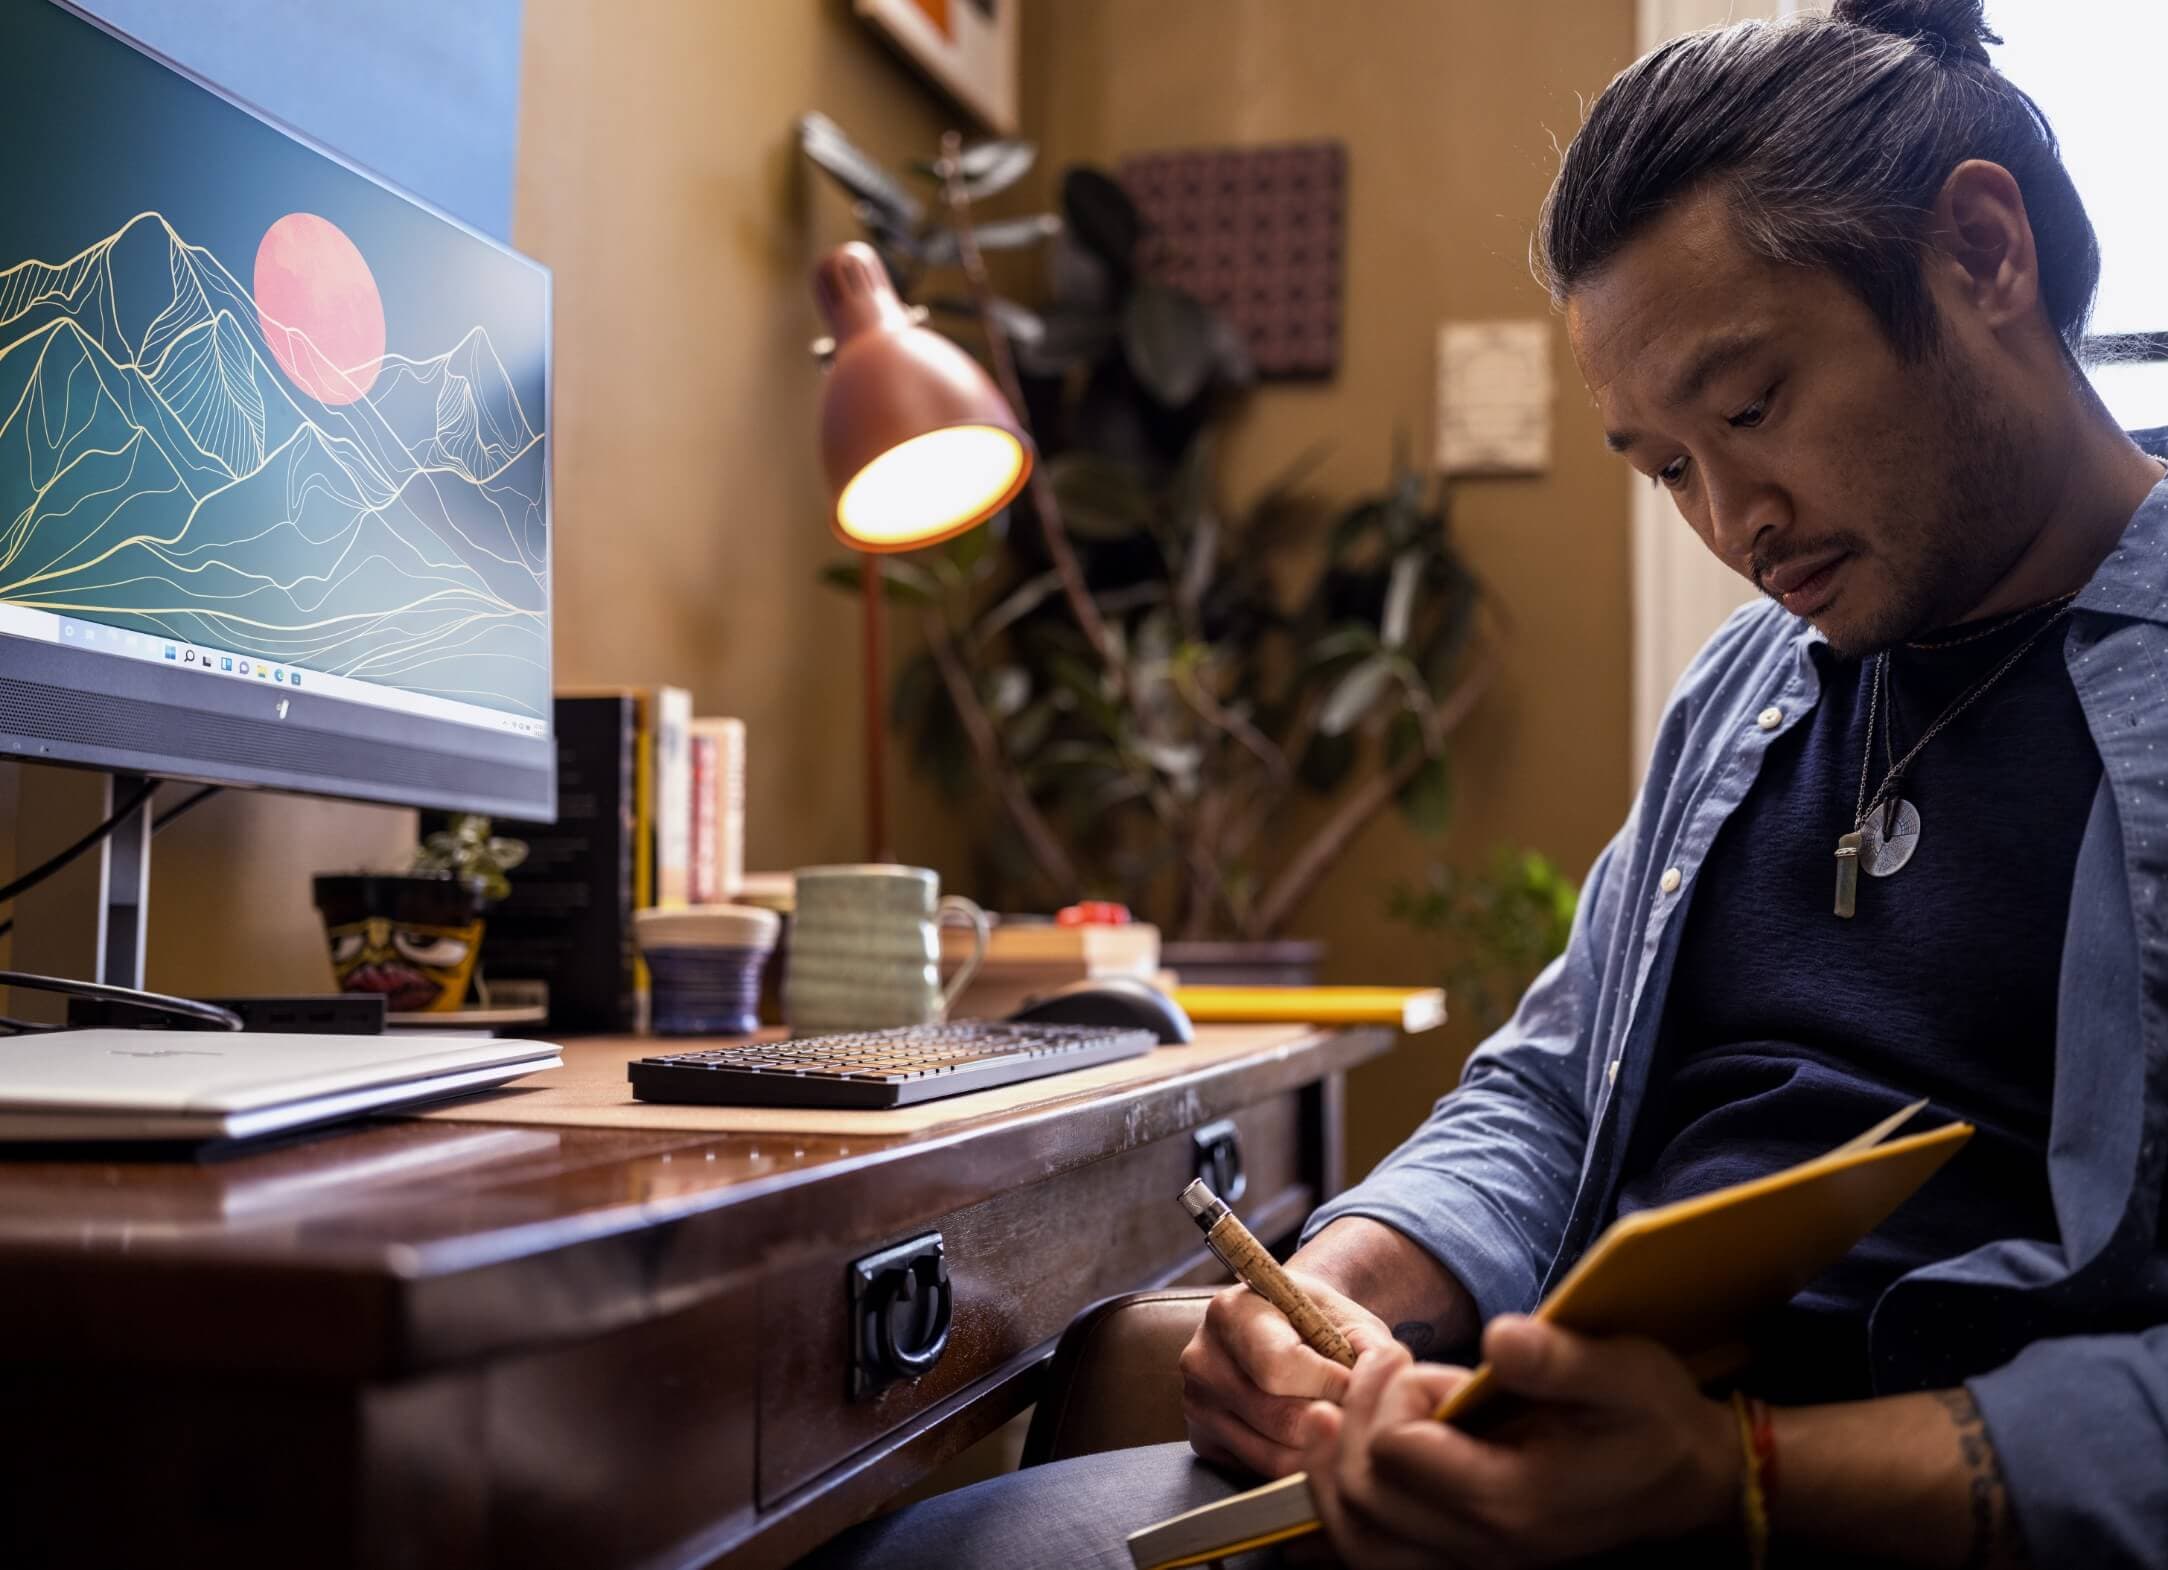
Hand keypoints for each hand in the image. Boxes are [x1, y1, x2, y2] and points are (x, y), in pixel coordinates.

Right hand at [1179, 1269, 1401, 1476]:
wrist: (1281, 1327)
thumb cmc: (1317, 1321)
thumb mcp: (1346, 1317)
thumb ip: (1370, 1347)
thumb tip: (1385, 1380)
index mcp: (1230, 1312)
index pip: (1278, 1367)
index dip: (1330, 1383)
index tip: (1357, 1381)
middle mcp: (1202, 1359)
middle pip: (1279, 1419)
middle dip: (1332, 1421)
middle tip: (1357, 1412)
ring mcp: (1198, 1404)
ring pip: (1274, 1455)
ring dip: (1321, 1449)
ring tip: (1342, 1426)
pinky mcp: (1204, 1440)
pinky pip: (1261, 1470)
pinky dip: (1297, 1462)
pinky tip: (1311, 1438)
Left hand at [1299, 1317, 1740, 1568]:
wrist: (1683, 1478)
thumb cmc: (1650, 1416)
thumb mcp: (1623, 1370)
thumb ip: (1559, 1360)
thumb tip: (1500, 1338)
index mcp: (1516, 1498)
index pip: (1396, 1452)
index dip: (1385, 1395)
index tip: (1402, 1353)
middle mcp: (1487, 1548)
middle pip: (1363, 1495)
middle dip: (1351, 1420)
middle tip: (1375, 1366)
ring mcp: (1474, 1564)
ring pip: (1358, 1537)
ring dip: (1334, 1467)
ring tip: (1342, 1409)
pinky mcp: (1466, 1562)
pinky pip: (1377, 1556)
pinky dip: (1345, 1512)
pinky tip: (1341, 1464)